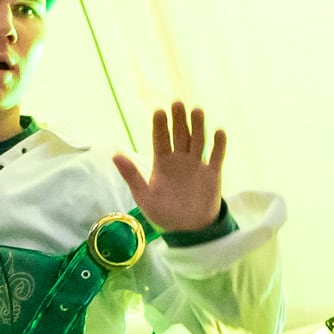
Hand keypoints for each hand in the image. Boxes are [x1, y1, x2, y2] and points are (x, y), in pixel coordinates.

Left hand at [112, 102, 226, 235]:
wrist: (188, 230)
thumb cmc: (163, 213)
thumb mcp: (144, 196)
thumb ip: (132, 175)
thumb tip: (114, 154)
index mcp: (162, 163)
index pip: (160, 139)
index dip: (160, 126)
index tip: (158, 111)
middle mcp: (180, 159)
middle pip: (180, 135)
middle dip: (179, 120)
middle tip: (177, 103)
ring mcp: (197, 165)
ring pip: (198, 141)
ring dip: (198, 126)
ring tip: (197, 110)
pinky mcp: (212, 173)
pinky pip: (217, 156)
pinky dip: (219, 144)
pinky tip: (219, 131)